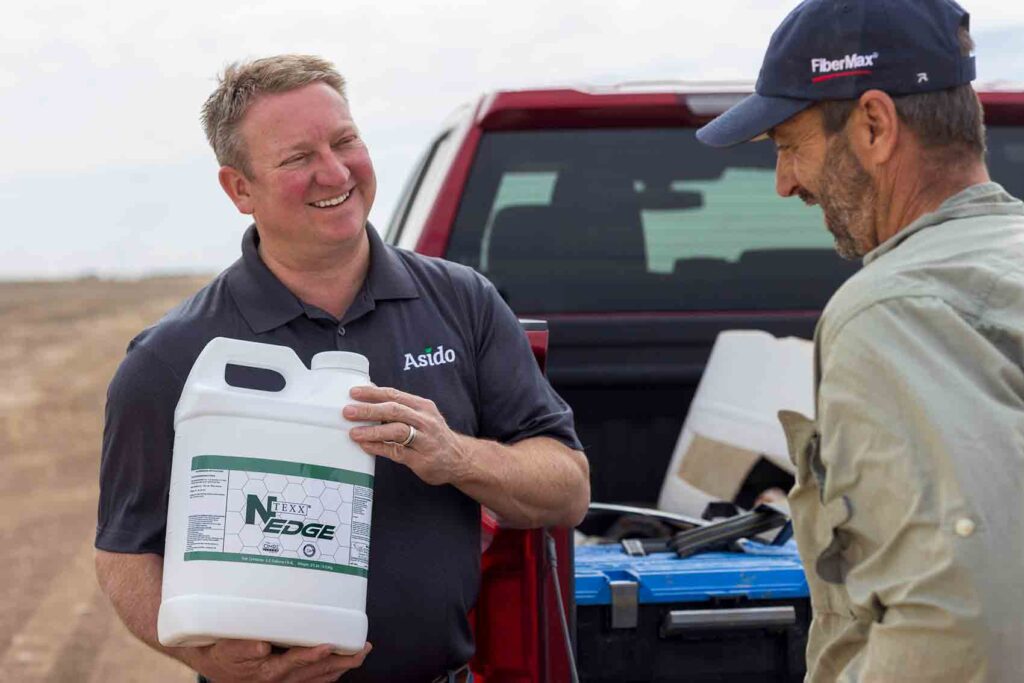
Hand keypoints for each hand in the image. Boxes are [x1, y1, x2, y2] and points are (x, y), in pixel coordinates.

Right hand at [190, 639, 370, 682]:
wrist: (219, 669)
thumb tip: (262, 645)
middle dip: (341, 661)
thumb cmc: (225, 656)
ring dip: (341, 667)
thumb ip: (244, 648)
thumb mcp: (228, 650)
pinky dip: (331, 673)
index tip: (329, 645)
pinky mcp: (290, 682)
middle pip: (316, 672)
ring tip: (360, 654)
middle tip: (362, 649)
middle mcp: (282, 680)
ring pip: (320, 677)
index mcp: (269, 671)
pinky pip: (315, 681)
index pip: (295, 662)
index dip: (312, 655)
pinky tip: (343, 665)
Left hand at [344, 385, 468, 485]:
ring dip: (373, 430)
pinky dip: (379, 448)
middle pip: (394, 410)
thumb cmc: (434, 435)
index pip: (395, 395)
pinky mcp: (421, 459)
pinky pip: (396, 452)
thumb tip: (371, 395)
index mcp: (423, 406)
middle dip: (369, 410)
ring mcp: (424, 440)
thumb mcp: (423, 415)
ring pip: (396, 431)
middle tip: (348, 411)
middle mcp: (425, 421)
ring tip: (353, 432)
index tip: (354, 392)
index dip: (373, 393)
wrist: (460, 459)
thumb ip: (401, 407)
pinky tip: (366, 446)